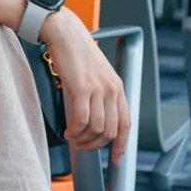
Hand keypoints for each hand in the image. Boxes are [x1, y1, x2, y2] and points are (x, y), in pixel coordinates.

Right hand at [40, 8, 130, 164]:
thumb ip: (100, 94)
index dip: (122, 145)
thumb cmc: (76, 51)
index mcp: (118, 86)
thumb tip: (95, 119)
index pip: (126, 123)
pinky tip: (68, 130)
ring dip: (83, 139)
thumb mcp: (97, 74)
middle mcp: (112, 89)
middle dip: (96, 145)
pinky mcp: (82, 88)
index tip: (116, 158)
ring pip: (96, 128)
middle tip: (83, 146)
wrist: (64, 32)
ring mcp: (98, 88)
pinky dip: (74, 130)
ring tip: (73, 138)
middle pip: (111, 130)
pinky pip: (81, 119)